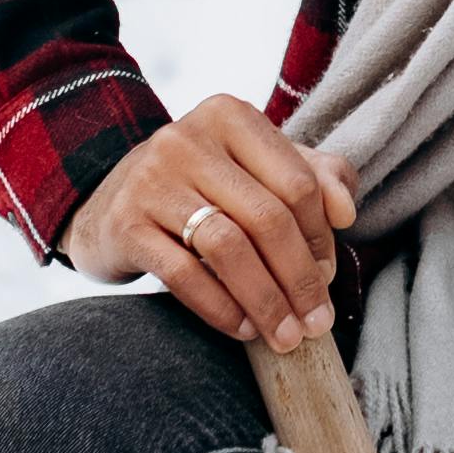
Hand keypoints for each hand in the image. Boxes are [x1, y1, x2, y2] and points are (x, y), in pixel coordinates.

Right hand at [68, 98, 363, 347]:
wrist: (107, 200)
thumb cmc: (200, 185)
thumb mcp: (255, 167)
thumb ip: (314, 176)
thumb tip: (346, 212)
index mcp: (229, 116)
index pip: (296, 182)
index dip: (321, 237)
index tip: (328, 276)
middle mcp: (186, 139)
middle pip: (266, 217)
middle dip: (299, 278)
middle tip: (316, 321)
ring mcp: (151, 180)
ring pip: (228, 247)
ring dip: (265, 300)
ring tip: (285, 335)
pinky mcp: (125, 224)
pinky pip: (183, 274)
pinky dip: (221, 308)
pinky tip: (242, 329)